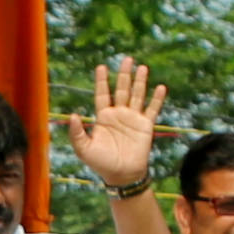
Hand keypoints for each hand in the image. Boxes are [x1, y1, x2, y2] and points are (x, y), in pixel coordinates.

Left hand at [72, 56, 167, 187]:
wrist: (121, 174)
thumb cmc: (100, 162)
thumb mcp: (83, 148)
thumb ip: (77, 132)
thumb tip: (73, 115)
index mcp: (103, 117)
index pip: (102, 94)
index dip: (101, 81)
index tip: (101, 67)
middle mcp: (119, 114)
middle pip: (121, 89)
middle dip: (124, 75)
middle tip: (127, 59)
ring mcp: (133, 118)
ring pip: (137, 95)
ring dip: (140, 82)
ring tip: (142, 67)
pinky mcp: (146, 125)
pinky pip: (152, 109)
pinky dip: (156, 99)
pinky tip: (160, 87)